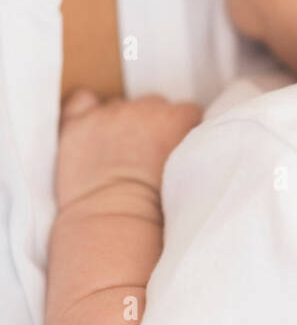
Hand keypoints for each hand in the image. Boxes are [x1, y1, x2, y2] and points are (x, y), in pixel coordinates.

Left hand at [56, 90, 202, 210]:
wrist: (112, 223)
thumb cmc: (155, 209)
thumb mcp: (188, 171)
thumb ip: (191, 146)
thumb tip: (184, 141)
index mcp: (176, 119)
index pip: (187, 112)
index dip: (181, 131)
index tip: (174, 148)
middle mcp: (143, 109)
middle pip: (154, 104)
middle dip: (151, 124)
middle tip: (145, 154)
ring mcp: (108, 115)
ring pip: (120, 105)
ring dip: (120, 122)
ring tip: (116, 152)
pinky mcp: (78, 124)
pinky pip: (81, 101)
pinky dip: (85, 110)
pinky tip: (90, 127)